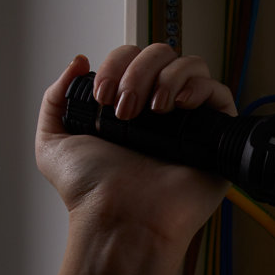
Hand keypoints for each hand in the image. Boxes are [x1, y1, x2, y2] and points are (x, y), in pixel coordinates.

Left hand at [35, 43, 235, 248]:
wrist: (122, 219)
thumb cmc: (93, 193)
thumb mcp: (53, 142)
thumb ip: (56, 99)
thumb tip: (80, 62)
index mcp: (130, 109)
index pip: (133, 59)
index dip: (118, 64)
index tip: (103, 96)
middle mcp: (161, 114)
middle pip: (163, 56)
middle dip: (139, 72)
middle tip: (127, 109)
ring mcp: (190, 124)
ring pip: (192, 67)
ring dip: (168, 76)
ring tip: (155, 110)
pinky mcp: (216, 138)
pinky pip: (221, 94)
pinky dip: (201, 87)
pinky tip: (181, 104)